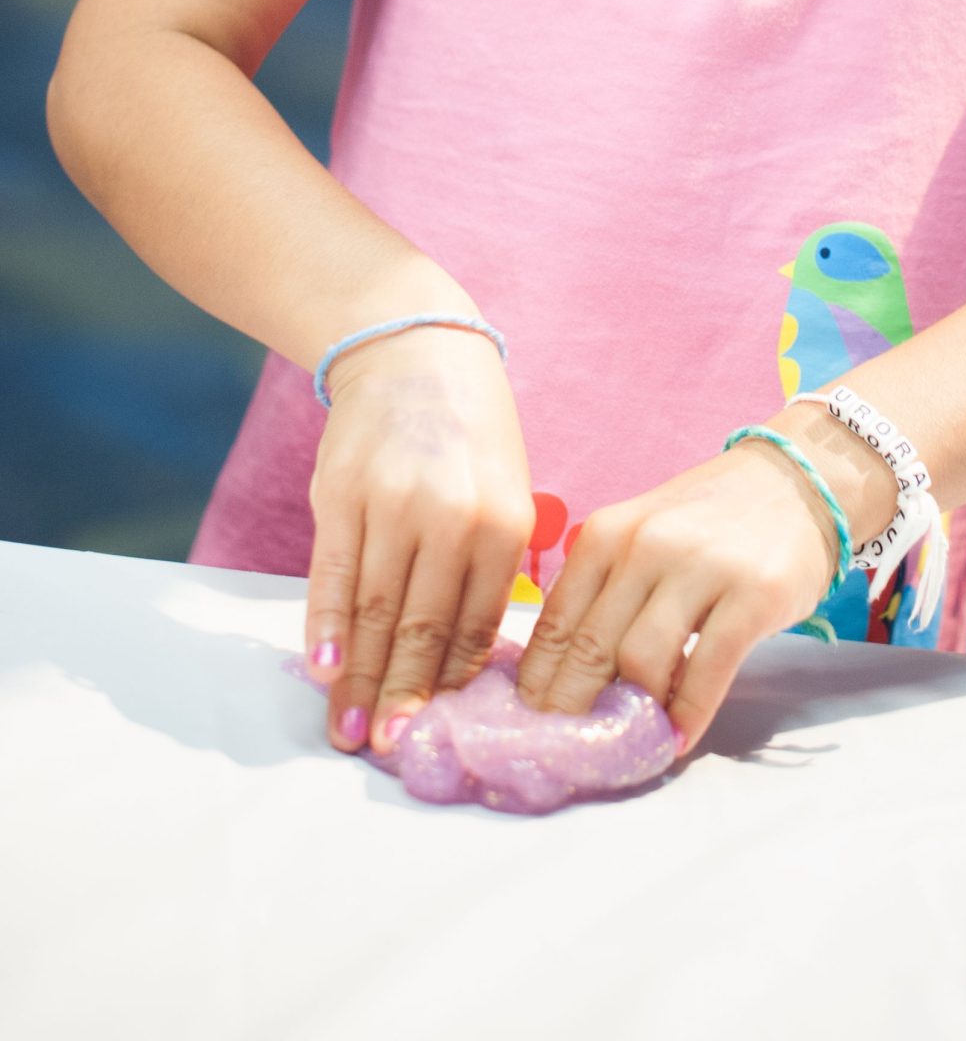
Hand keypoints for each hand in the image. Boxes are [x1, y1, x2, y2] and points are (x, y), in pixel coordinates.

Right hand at [305, 326, 534, 755]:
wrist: (417, 350)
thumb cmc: (472, 433)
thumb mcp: (507, 490)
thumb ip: (493, 568)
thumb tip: (474, 660)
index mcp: (505, 524)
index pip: (477, 627)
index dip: (453, 687)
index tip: (439, 734)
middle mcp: (451, 518)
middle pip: (421, 629)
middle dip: (402, 698)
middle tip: (388, 753)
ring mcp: (393, 505)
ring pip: (372, 612)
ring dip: (357, 680)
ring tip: (347, 733)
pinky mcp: (341, 494)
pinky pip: (331, 575)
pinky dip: (322, 628)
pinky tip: (320, 670)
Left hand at [514, 440, 845, 753]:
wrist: (794, 481)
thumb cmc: (706, 522)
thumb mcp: (640, 540)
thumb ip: (603, 596)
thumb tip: (561, 681)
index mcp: (605, 534)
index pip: (553, 628)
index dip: (537, 691)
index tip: (532, 733)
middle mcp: (645, 545)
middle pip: (589, 651)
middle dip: (573, 716)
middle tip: (570, 758)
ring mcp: (701, 567)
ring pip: (641, 664)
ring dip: (632, 718)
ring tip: (630, 747)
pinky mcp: (754, 593)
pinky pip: (707, 672)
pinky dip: (687, 717)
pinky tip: (677, 740)